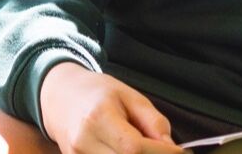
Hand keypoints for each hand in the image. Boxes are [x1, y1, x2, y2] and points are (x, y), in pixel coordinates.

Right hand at [39, 62, 183, 153]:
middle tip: (165, 152)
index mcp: (98, 118)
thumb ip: (153, 122)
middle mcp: (83, 142)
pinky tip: (130, 153)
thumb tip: (171, 148)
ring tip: (147, 150)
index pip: (134, 148)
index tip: (180, 152)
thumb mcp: (131, 97)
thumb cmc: (99, 94)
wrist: (61, 97)